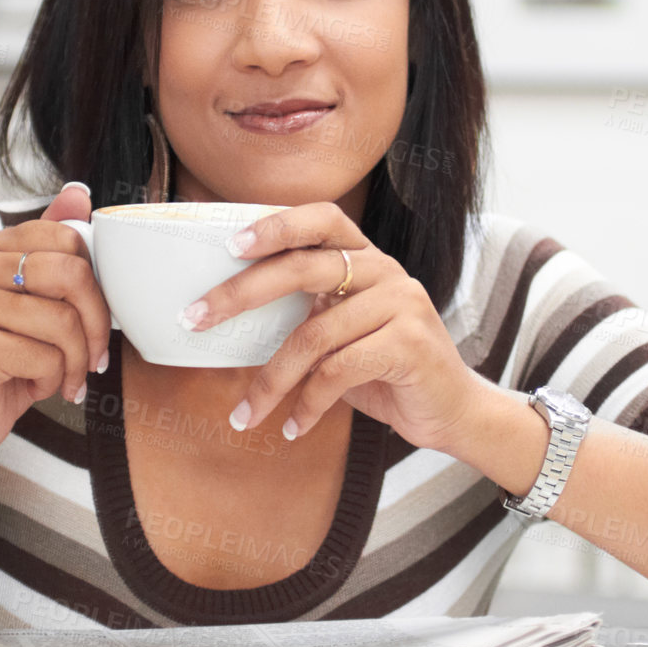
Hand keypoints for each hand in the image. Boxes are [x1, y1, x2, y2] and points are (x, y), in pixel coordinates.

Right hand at [0, 182, 112, 464]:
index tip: (95, 321)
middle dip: (96, 325)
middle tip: (94, 357)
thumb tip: (79, 191)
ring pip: (63, 321)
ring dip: (75, 362)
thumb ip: (54, 249)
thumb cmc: (4, 362)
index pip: (69, 239)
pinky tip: (36, 387)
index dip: (97, 286)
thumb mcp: (36, 305)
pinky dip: (54, 380)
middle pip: (72, 274)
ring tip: (64, 379)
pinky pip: (45, 356)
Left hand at [177, 202, 482, 452]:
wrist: (453, 412)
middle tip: (194, 318)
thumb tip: (226, 315)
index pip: (322, 218)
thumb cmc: (385, 372)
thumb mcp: (342, 335)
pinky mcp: (410, 344)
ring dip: (271, 380)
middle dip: (240, 293)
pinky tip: (292, 427)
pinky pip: (338, 370)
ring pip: (314, 334)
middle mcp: (386, 271)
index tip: (228, 244)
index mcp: (365, 260)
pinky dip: (307, 405)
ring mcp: (402, 304)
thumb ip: (307, 316)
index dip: (276, 224)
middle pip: (303, 267)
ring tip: (245, 414)